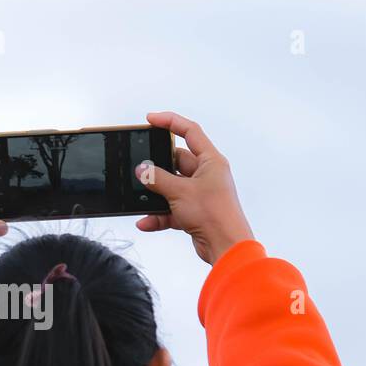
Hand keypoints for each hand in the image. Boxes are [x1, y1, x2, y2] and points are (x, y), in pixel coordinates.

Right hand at [135, 111, 253, 264]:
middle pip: (176, 162)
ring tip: (140, 196)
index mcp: (211, 161)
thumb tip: (142, 170)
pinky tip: (145, 221)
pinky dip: (158, 215)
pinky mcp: (194, 212)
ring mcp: (200, 194)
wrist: (226, 246)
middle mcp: (207, 175)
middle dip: (157, 168)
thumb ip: (158, 179)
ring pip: (171, 187)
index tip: (151, 119)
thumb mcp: (180, 192)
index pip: (190, 132)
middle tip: (140, 167)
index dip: (170, 122)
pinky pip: (171, 209)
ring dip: (156, 194)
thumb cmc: (215, 215)